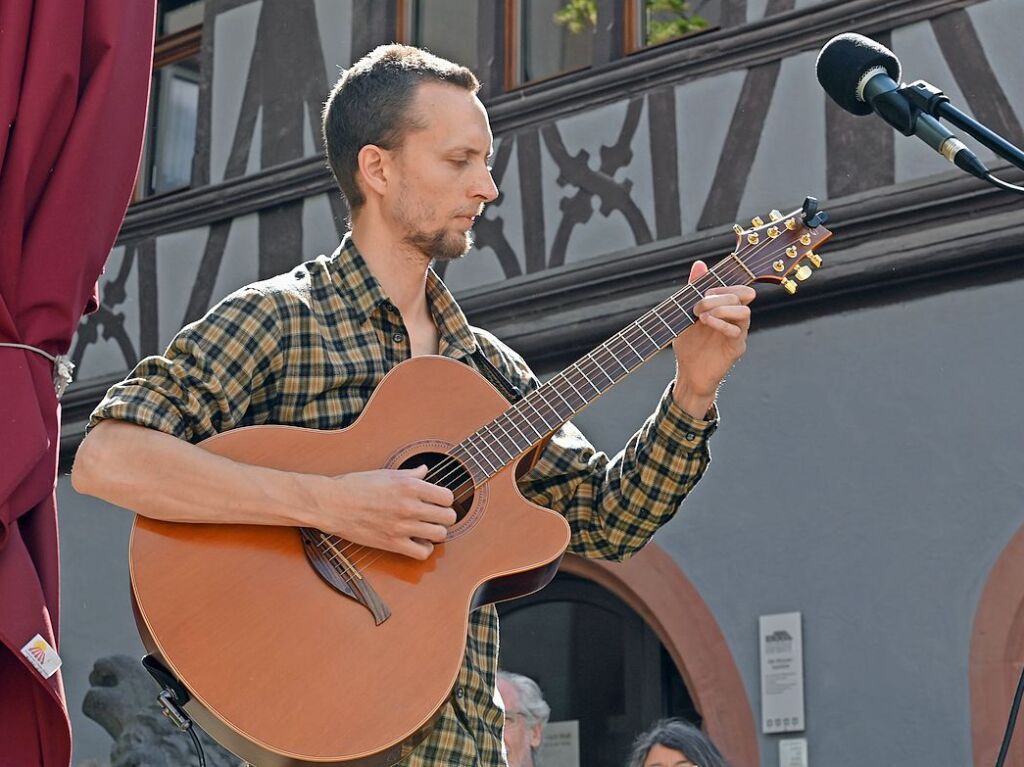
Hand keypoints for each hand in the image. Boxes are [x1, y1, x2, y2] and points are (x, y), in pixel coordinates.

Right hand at [308, 465, 456, 559]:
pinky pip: (422, 553)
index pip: (447, 496)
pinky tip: (418, 542)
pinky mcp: (392, 543)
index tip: (438, 502)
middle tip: (436, 517)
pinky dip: (424, 549)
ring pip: (440, 535)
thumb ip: (410, 474)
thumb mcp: (386, 473)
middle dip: (445, 517)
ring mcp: (402, 526)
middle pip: (448, 517)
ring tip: (427, 529)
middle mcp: (409, 506)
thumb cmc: (356, 486)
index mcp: (410, 485)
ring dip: (436, 533)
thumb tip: (425, 470)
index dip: (445, 500)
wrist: (333, 504)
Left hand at [671, 260, 755, 417]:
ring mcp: (738, 333)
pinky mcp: (736, 348)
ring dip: (722, 309)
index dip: (724, 285)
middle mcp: (736, 318)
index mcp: (727, 308)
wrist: (688, 373)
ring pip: (745, 312)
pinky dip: (721, 323)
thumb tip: (700, 264)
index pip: (739, 288)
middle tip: (697, 306)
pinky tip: (706, 322)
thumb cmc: (689, 343)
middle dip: (718, 296)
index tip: (704, 291)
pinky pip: (736, 331)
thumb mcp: (686, 313)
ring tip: (702, 316)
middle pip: (742, 296)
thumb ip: (694, 289)